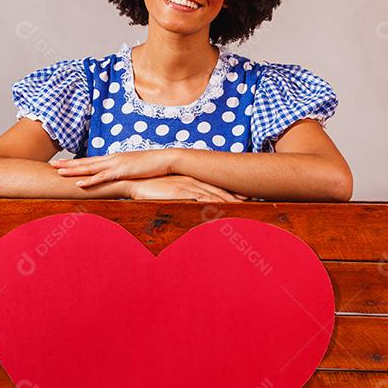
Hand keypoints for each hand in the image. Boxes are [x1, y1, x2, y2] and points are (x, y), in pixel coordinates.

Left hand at [52, 149, 179, 186]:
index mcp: (114, 158)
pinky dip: (89, 180)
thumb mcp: (134, 169)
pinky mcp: (122, 171)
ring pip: (90, 168)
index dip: (76, 162)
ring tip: (58, 172)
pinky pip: (102, 177)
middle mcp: (112, 159)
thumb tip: (119, 178)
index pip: (91, 160)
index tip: (63, 163)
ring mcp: (116, 164)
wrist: (166, 159)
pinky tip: (78, 183)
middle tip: (52, 165)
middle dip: (68, 164)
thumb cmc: (152, 165)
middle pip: (86, 162)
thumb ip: (125, 173)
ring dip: (73, 170)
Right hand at [126, 175, 245, 201]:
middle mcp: (192, 181)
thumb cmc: (152, 190)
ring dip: (227, 201)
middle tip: (252, 200)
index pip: (217, 186)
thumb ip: (185, 196)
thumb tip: (195, 205)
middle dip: (235, 196)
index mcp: (192, 180)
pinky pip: (197, 198)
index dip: (232, 192)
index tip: (247, 197)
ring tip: (243, 207)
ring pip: (211, 194)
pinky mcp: (178, 191)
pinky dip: (210, 203)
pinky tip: (220, 208)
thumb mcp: (172, 191)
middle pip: (219, 190)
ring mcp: (186, 186)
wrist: (135, 183)